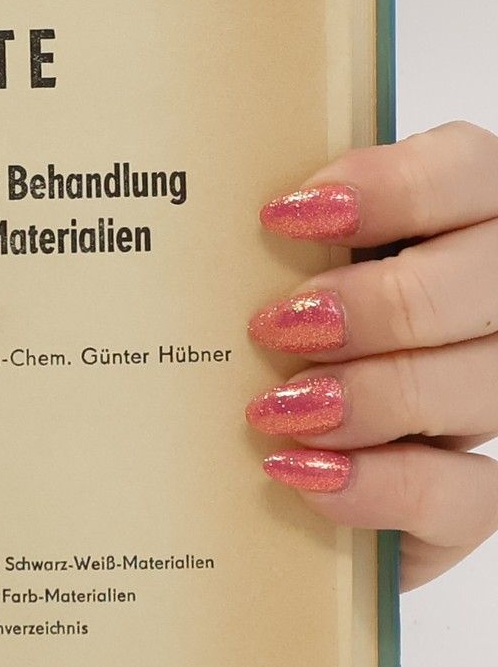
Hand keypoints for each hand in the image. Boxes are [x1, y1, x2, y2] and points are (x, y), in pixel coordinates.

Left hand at [248, 121, 497, 588]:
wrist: (279, 467)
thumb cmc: (273, 333)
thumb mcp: (284, 270)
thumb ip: (282, 239)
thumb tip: (198, 212)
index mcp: (461, 220)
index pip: (468, 171)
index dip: (392, 187)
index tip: (283, 215)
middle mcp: (496, 304)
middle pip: (489, 280)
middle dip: (382, 303)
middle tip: (279, 325)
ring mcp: (493, 396)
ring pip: (484, 384)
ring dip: (375, 395)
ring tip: (279, 408)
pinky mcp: (473, 496)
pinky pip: (468, 492)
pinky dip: (382, 485)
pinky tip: (301, 473)